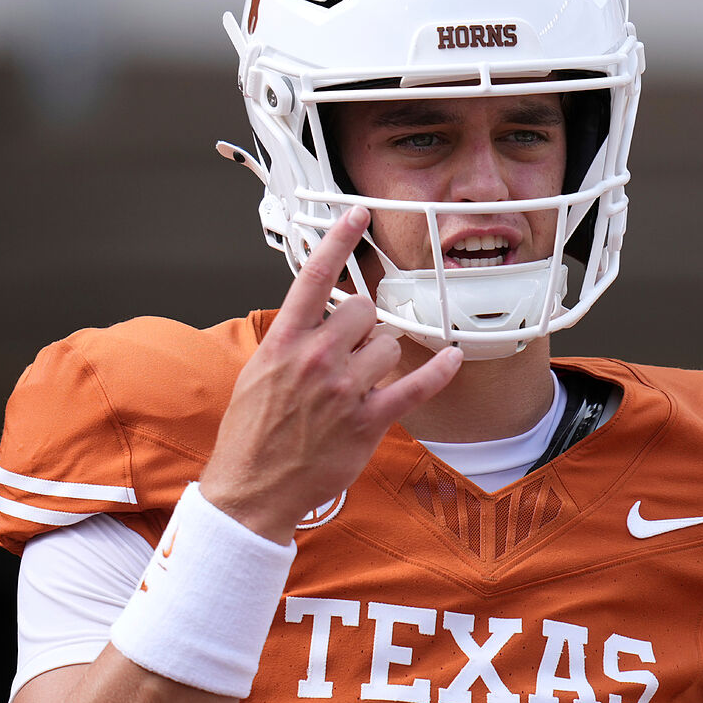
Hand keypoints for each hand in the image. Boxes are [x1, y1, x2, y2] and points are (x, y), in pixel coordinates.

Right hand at [201, 206, 462, 543]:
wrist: (252, 488)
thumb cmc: (252, 432)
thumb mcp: (259, 372)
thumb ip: (293, 340)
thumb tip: (324, 316)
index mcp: (284, 342)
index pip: (314, 277)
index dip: (338, 240)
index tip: (358, 213)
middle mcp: (316, 359)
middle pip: (364, 311)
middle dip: (363, 327)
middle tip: (348, 352)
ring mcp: (344, 390)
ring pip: (388, 345)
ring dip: (381, 358)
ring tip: (359, 382)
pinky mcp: (367, 420)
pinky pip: (414, 386)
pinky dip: (438, 371)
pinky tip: (451, 357)